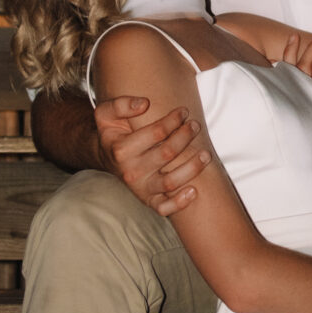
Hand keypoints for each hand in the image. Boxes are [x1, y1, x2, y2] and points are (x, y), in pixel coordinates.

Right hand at [93, 94, 209, 215]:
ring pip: (170, 182)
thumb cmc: (113, 133)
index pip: (156, 133)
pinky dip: (180, 203)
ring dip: (192, 168)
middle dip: (185, 136)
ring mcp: (140, 188)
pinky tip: (194, 190)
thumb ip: (121, 104)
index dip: (173, 120)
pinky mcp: (147, 200)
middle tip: (195, 125)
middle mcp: (130, 172)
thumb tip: (144, 104)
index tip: (183, 111)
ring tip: (206, 153)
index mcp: (121, 149)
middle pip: (167, 153)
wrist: (107, 158)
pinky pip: (164, 208)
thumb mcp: (106, 113)